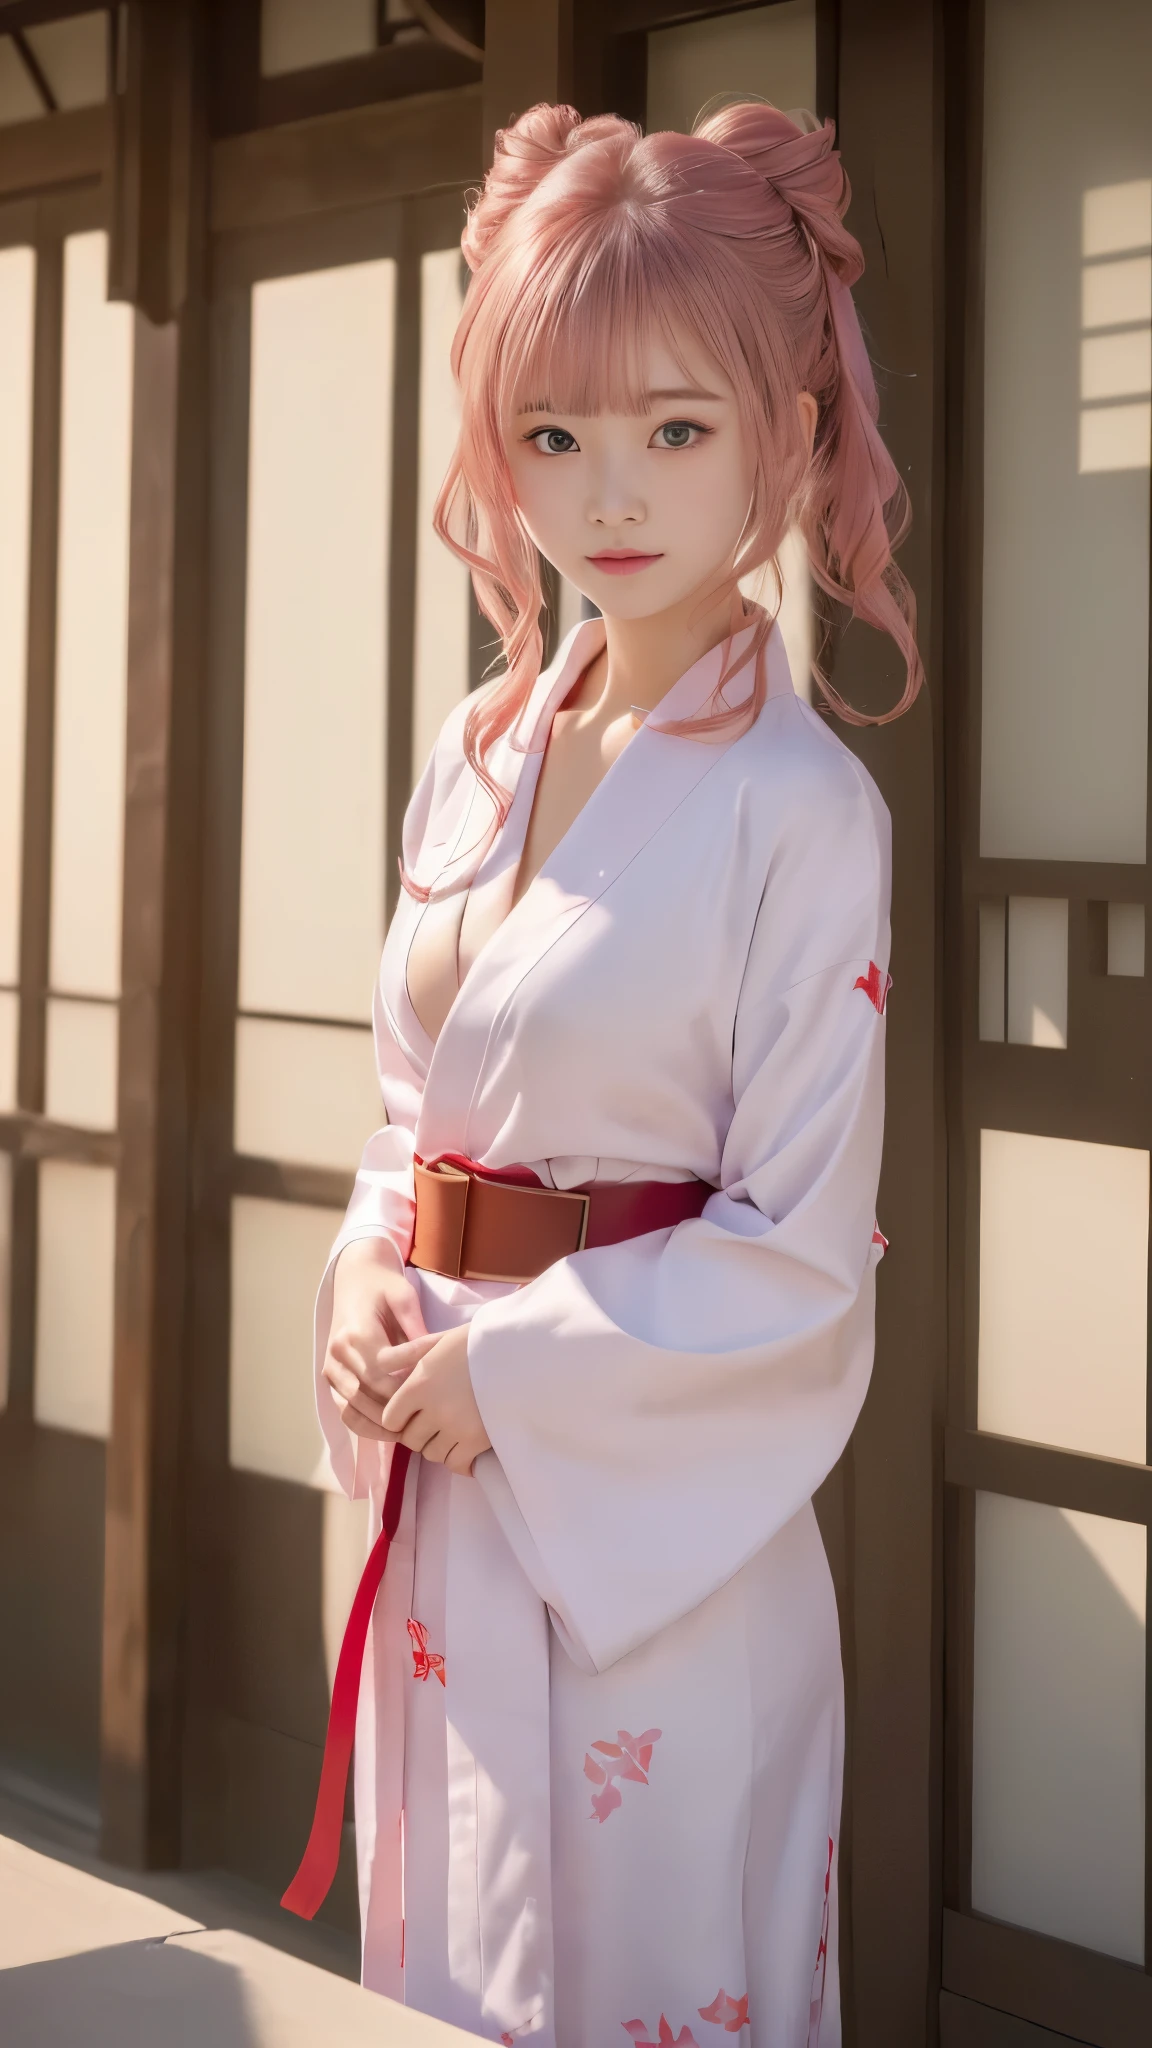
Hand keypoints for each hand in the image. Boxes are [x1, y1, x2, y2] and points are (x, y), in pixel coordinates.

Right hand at [321, 1237, 435, 1441]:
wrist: (355, 1278)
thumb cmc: (383, 1286)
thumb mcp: (404, 1296)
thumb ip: (415, 1327)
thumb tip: (432, 1360)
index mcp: (356, 1332)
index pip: (386, 1366)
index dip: (413, 1372)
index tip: (439, 1371)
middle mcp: (338, 1353)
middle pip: (373, 1391)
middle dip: (403, 1402)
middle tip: (433, 1410)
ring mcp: (331, 1369)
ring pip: (356, 1408)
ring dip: (385, 1422)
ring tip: (415, 1426)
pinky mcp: (330, 1379)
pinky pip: (345, 1412)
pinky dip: (366, 1426)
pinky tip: (391, 1430)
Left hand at [379, 1324, 490, 1476]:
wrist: (521, 1349)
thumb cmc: (479, 1340)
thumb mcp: (439, 1340)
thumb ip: (411, 1358)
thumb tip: (385, 1367)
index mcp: (419, 1383)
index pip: (391, 1419)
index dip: (398, 1419)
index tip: (411, 1414)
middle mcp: (433, 1409)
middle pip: (410, 1440)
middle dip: (418, 1434)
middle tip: (433, 1423)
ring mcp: (456, 1427)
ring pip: (432, 1454)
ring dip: (438, 1446)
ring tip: (452, 1433)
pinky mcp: (478, 1440)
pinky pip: (457, 1464)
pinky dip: (459, 1461)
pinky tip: (466, 1451)